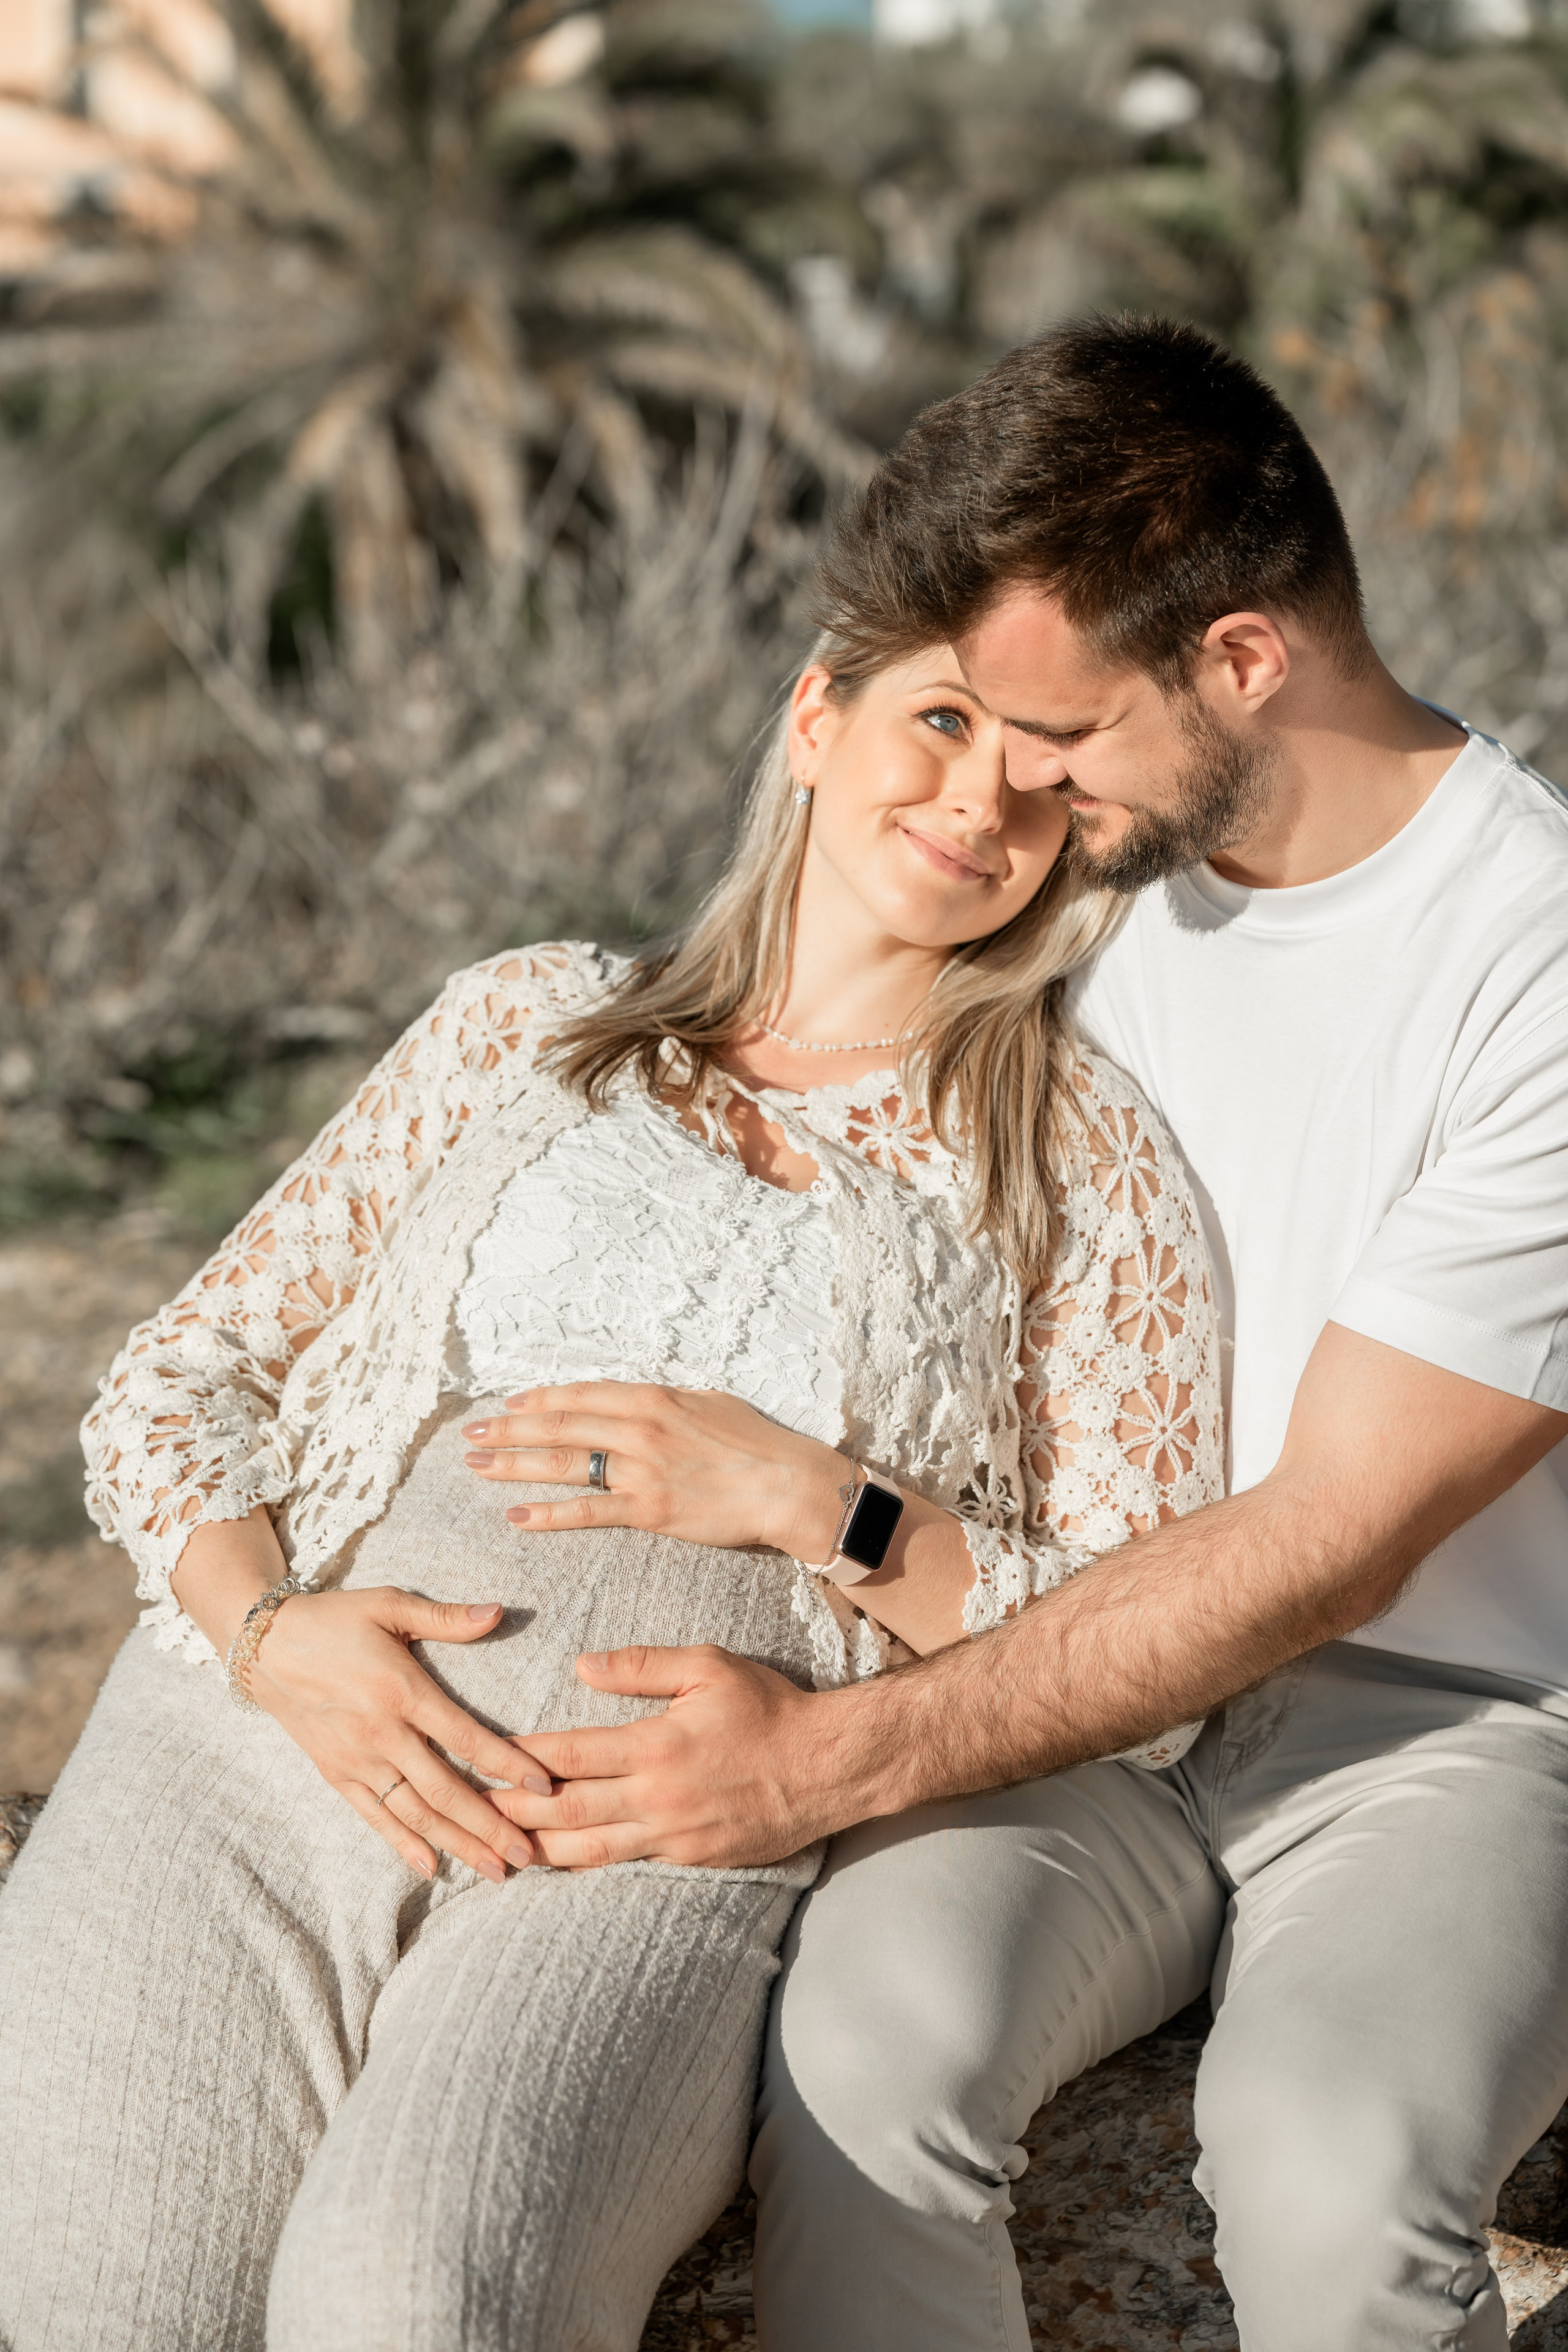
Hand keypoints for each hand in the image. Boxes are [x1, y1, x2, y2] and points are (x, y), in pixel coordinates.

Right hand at [249, 1586, 551, 1882]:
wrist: (264, 1646)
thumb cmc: (335, 1619)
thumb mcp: (390, 1604)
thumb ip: (446, 1617)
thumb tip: (499, 1611)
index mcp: (402, 1691)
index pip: (466, 1738)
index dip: (508, 1764)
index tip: (545, 1788)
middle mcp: (381, 1734)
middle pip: (445, 1790)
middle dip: (490, 1826)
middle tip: (529, 1855)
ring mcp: (357, 1760)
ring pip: (415, 1813)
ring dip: (457, 1844)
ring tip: (496, 1870)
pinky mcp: (335, 1775)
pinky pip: (374, 1816)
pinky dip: (403, 1844)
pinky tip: (431, 1867)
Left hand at [462, 1382, 847, 1561]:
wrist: (785, 1483)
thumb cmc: (755, 1441)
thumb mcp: (708, 1403)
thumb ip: (666, 1403)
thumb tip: (639, 1402)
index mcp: (652, 1397)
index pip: (580, 1394)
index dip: (539, 1399)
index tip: (508, 1404)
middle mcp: (638, 1428)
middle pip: (559, 1424)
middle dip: (509, 1430)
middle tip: (472, 1435)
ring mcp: (640, 1469)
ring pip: (562, 1464)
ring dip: (514, 1465)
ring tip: (478, 1468)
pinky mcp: (648, 1509)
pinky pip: (586, 1511)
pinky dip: (548, 1513)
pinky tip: (516, 1515)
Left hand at [487, 1642, 844, 1869]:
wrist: (827, 1767)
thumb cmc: (769, 1708)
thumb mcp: (709, 1666)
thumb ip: (642, 1665)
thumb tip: (583, 1667)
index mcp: (655, 1746)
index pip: (567, 1757)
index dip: (518, 1761)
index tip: (482, 1758)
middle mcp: (657, 1798)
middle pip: (564, 1814)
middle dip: (511, 1814)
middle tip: (469, 1812)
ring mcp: (673, 1837)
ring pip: (587, 1854)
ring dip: (538, 1853)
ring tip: (497, 1851)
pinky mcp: (691, 1861)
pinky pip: (626, 1867)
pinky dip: (587, 1868)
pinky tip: (560, 1865)